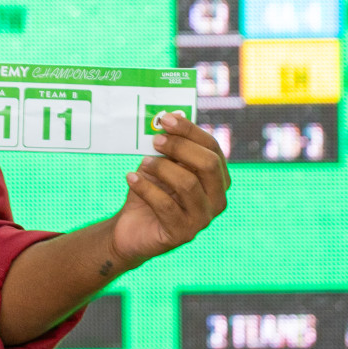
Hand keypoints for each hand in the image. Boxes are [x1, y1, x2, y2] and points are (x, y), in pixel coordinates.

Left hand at [110, 111, 230, 268]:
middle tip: (155, 141)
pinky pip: (165, 205)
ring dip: (161, 168)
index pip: (212, 149)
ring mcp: (202, 219)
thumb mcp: (161, 164)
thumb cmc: (150, 191)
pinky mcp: (182, 233)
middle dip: (180, 147)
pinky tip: (131, 178)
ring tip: (143, 162)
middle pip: (208, 165)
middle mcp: (217, 199)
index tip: (165, 119)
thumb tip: (174, 115)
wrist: (132, 227)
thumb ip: (170, 146)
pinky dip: (145, 188)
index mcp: (217, 179)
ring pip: (187, 184)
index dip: (190, 131)